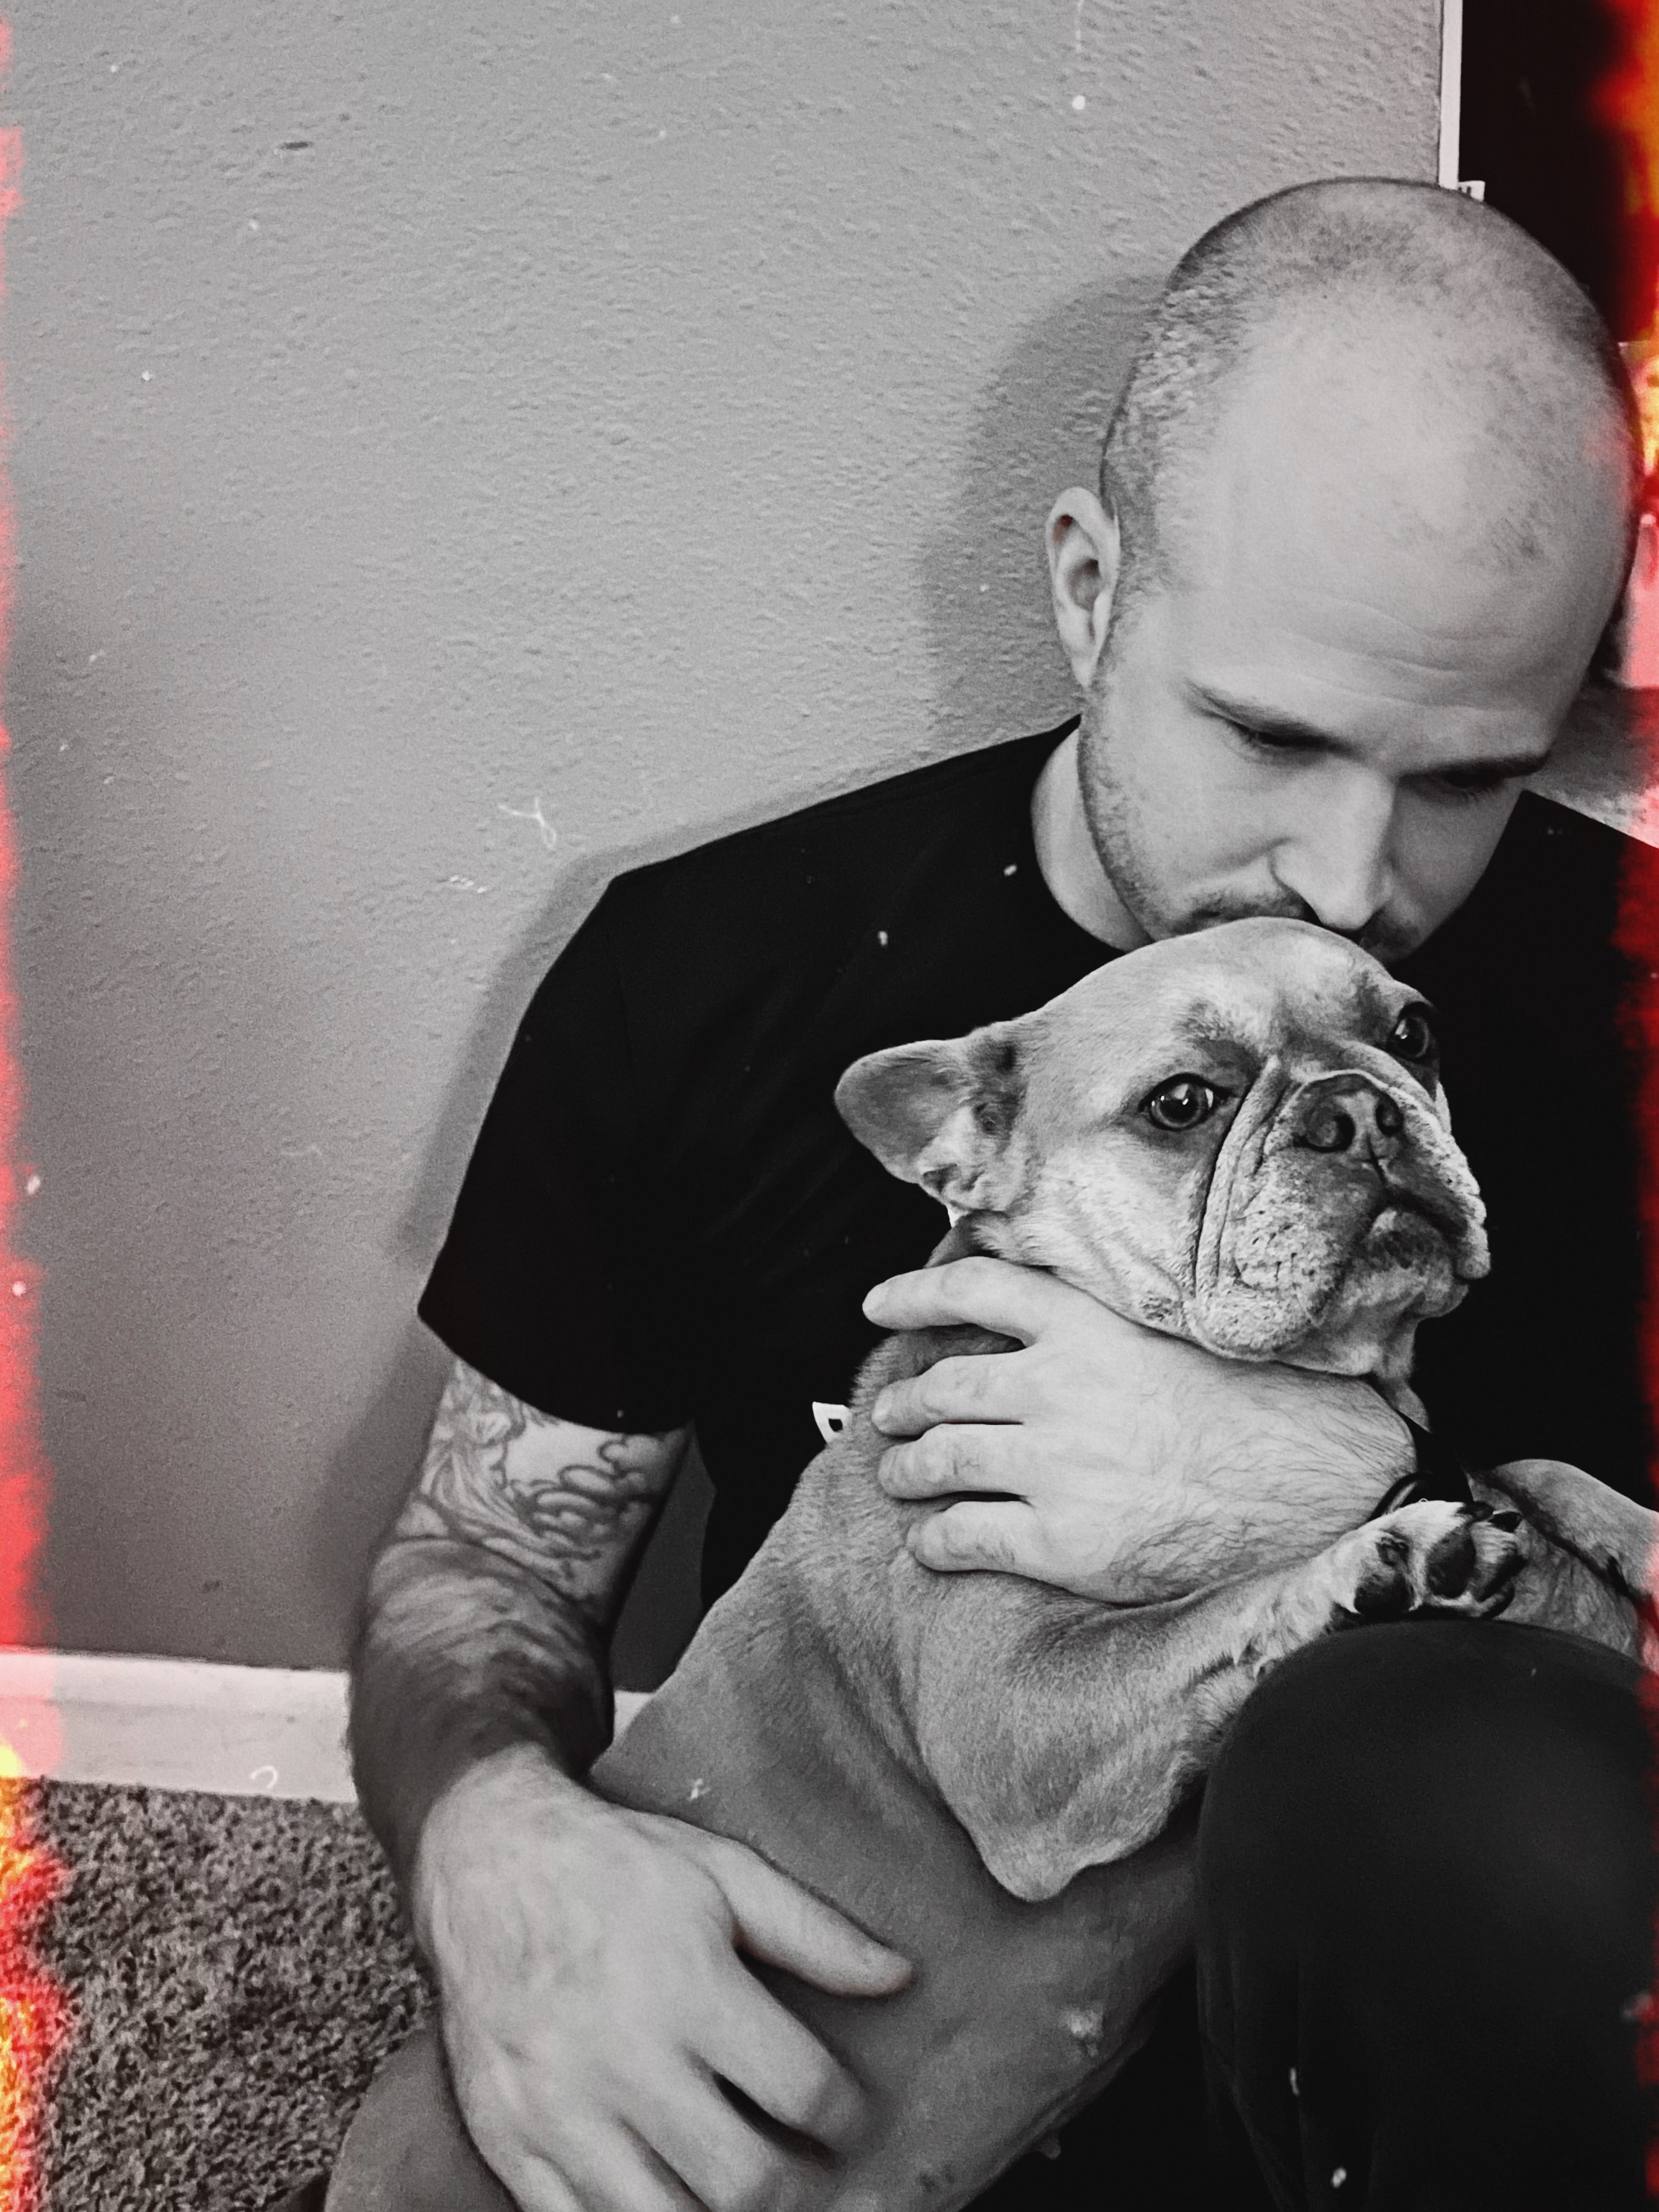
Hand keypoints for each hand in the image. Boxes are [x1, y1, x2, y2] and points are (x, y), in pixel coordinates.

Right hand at [412, 1745, 912, 2211]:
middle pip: (745, 2182)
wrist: (485, 1862)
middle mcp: (622, 2058)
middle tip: (811, 2166)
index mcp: (686, 1986)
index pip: (804, 2091)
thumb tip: (901, 1976)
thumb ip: (815, 1931)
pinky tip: (674, 2194)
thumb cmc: (617, 1865)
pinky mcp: (512, 2146)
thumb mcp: (724, 1872)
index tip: (849, 2115)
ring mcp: (560, 2113)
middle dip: (801, 2187)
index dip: (848, 2116)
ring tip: (746, 2182)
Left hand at [863, 1257, 1412, 1601]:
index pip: (971, 1287)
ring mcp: (1056, 1464)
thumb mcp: (1172, 1325)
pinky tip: (929, 1545)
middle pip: (942, 1385)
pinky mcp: (1065, 1539)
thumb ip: (1100, 1315)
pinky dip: (933, 1540)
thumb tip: (1044, 1298)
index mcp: (1085, 1323)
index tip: (876, 1304)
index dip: (911, 1294)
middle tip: (891, 1414)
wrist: (1319, 1478)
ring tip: (899, 1475)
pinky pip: (965, 1537)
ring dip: (906, 1469)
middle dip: (903, 1403)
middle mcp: (1056, 1386)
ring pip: (940, 1460)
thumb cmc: (1257, 1400)